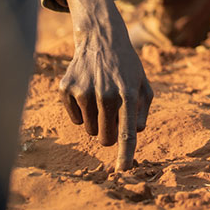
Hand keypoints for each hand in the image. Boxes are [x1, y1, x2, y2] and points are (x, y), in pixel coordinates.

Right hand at [58, 0, 152, 168]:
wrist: (100, 38)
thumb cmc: (126, 67)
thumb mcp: (143, 84)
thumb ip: (143, 110)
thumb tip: (136, 131)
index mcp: (127, 93)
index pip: (127, 131)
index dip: (125, 154)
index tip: (122, 171)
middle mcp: (105, 92)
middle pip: (105, 137)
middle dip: (109, 134)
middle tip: (113, 115)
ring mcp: (83, 90)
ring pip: (89, 130)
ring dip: (96, 121)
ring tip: (100, 98)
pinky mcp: (66, 88)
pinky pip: (74, 119)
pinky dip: (81, 112)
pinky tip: (86, 92)